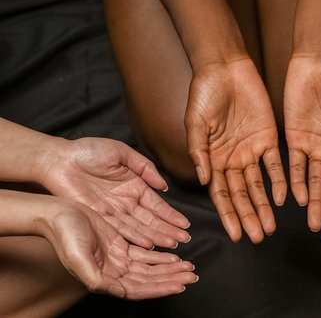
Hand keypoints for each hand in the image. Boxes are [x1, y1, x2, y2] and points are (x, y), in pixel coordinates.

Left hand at [43, 137, 190, 248]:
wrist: (59, 159)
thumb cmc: (88, 151)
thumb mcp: (122, 152)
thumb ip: (145, 168)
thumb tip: (163, 186)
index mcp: (135, 186)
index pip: (157, 204)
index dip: (171, 215)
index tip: (185, 225)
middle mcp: (127, 202)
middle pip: (151, 220)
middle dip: (169, 230)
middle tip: (184, 239)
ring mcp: (114, 211)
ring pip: (139, 227)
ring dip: (156, 236)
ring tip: (172, 245)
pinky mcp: (99, 218)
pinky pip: (120, 230)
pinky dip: (135, 237)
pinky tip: (149, 244)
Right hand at [44, 199, 197, 299]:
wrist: (57, 213)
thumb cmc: (64, 235)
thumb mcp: (78, 258)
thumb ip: (98, 279)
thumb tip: (120, 291)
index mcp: (103, 279)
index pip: (138, 289)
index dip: (159, 288)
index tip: (178, 286)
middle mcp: (113, 271)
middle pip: (148, 280)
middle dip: (170, 279)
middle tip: (191, 276)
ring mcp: (117, 258)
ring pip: (149, 268)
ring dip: (169, 269)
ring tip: (187, 268)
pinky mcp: (120, 245)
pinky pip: (145, 254)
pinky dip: (160, 256)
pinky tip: (174, 257)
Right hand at [185, 59, 285, 243]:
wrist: (225, 67)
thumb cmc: (204, 93)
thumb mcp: (195, 122)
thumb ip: (199, 151)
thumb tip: (203, 180)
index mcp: (212, 159)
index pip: (220, 194)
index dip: (228, 215)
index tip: (235, 235)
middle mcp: (232, 160)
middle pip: (241, 195)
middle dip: (248, 216)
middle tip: (258, 236)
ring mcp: (250, 151)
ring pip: (258, 185)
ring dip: (264, 206)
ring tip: (270, 227)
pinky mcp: (268, 138)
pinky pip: (275, 164)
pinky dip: (279, 182)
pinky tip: (283, 199)